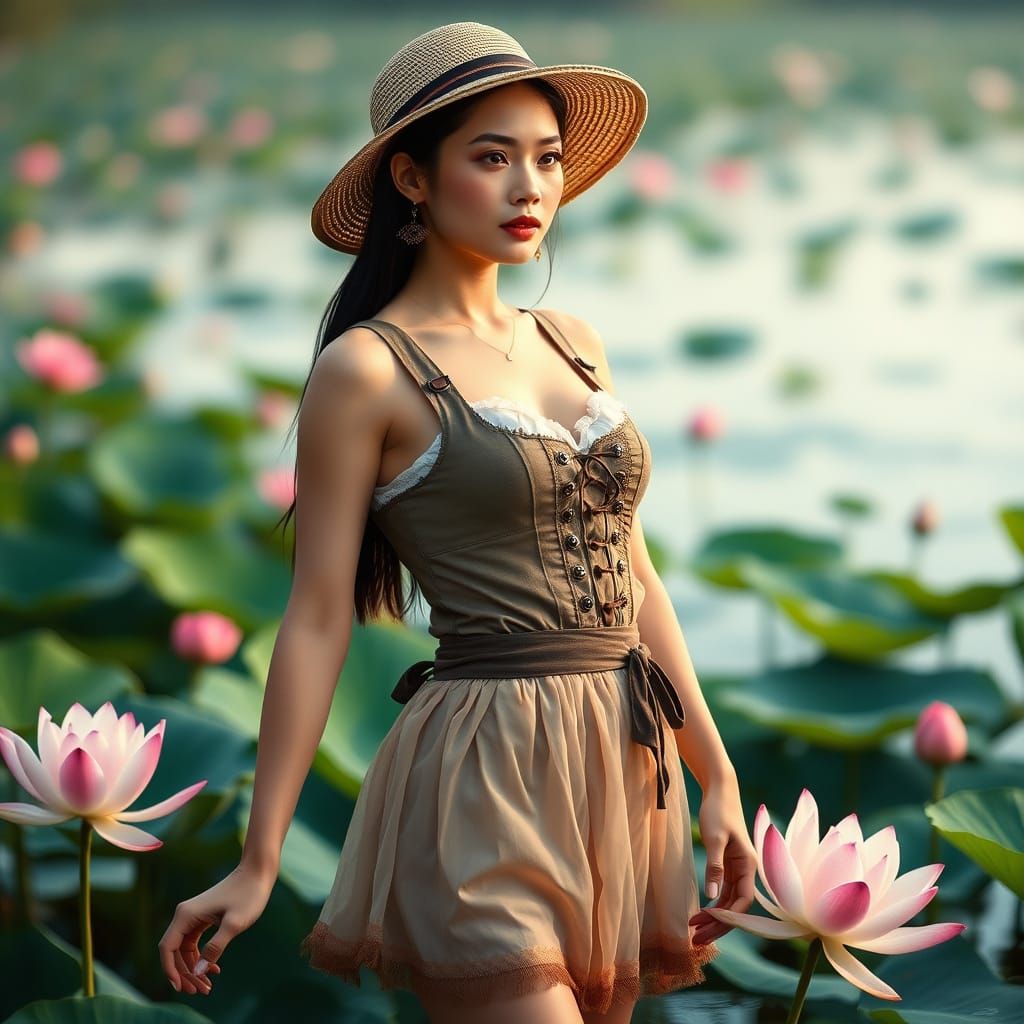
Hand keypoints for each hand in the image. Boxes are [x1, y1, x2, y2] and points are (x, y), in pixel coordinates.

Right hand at [159, 862, 274, 995]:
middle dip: (184, 974)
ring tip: (207, 986)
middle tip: (201, 991)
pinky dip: (200, 958)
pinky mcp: (203, 917)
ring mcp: (193, 916)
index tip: (181, 988)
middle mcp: (185, 915)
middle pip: (175, 952)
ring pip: (184, 950)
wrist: (257, 872)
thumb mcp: (235, 924)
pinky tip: (214, 970)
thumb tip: (197, 972)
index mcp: (186, 914)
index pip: (167, 948)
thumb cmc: (248, 894)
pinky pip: (194, 943)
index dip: (170, 970)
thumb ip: (215, 948)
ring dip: (193, 969)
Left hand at [688, 778, 756, 946]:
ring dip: (714, 917)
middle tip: (697, 940)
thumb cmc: (718, 810)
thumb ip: (714, 866)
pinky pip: (725, 891)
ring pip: (730, 901)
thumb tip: (712, 895)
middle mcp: (748, 869)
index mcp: (749, 865)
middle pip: (736, 906)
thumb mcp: (714, 838)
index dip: (727, 918)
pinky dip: (714, 903)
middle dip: (718, 925)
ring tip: (693, 930)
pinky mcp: (729, 863)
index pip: (743, 902)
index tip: (706, 926)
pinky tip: (701, 913)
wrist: (719, 789)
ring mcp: (739, 867)